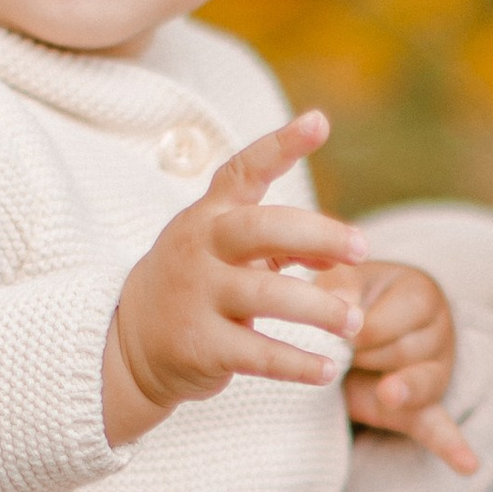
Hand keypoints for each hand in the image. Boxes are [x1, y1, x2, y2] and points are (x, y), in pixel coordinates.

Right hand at [102, 111, 364, 445]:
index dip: (281, 145)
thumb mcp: (229, 253)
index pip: (244, 170)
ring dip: (319, 308)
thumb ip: (286, 244)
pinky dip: (297, 363)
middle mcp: (200, 247)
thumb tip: (344, 250)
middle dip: (318, 234)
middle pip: (262, 228)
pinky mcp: (199, 344)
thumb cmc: (198, 286)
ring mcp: (196, 295)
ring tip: (354, 322)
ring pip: (267, 294)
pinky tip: (326, 370)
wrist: (129, 345)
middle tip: (363, 249)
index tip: (319, 122)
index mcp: (209, 215)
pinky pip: (258, 354)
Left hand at [343, 261, 475, 473]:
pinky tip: (467, 464)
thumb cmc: (349, 301)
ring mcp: (438, 371)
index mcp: (421, 293)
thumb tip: (345, 311)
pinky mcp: (426, 407)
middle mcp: (439, 330)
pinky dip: (451, 446)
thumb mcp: (343, 280)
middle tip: (348, 353)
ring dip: (392, 389)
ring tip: (385, 392)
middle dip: (366, 358)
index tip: (339, 332)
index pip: (387, 322)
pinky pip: (440, 428)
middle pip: (403, 354)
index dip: (356, 333)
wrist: (349, 331)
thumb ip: (342, 286)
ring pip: (419, 387)